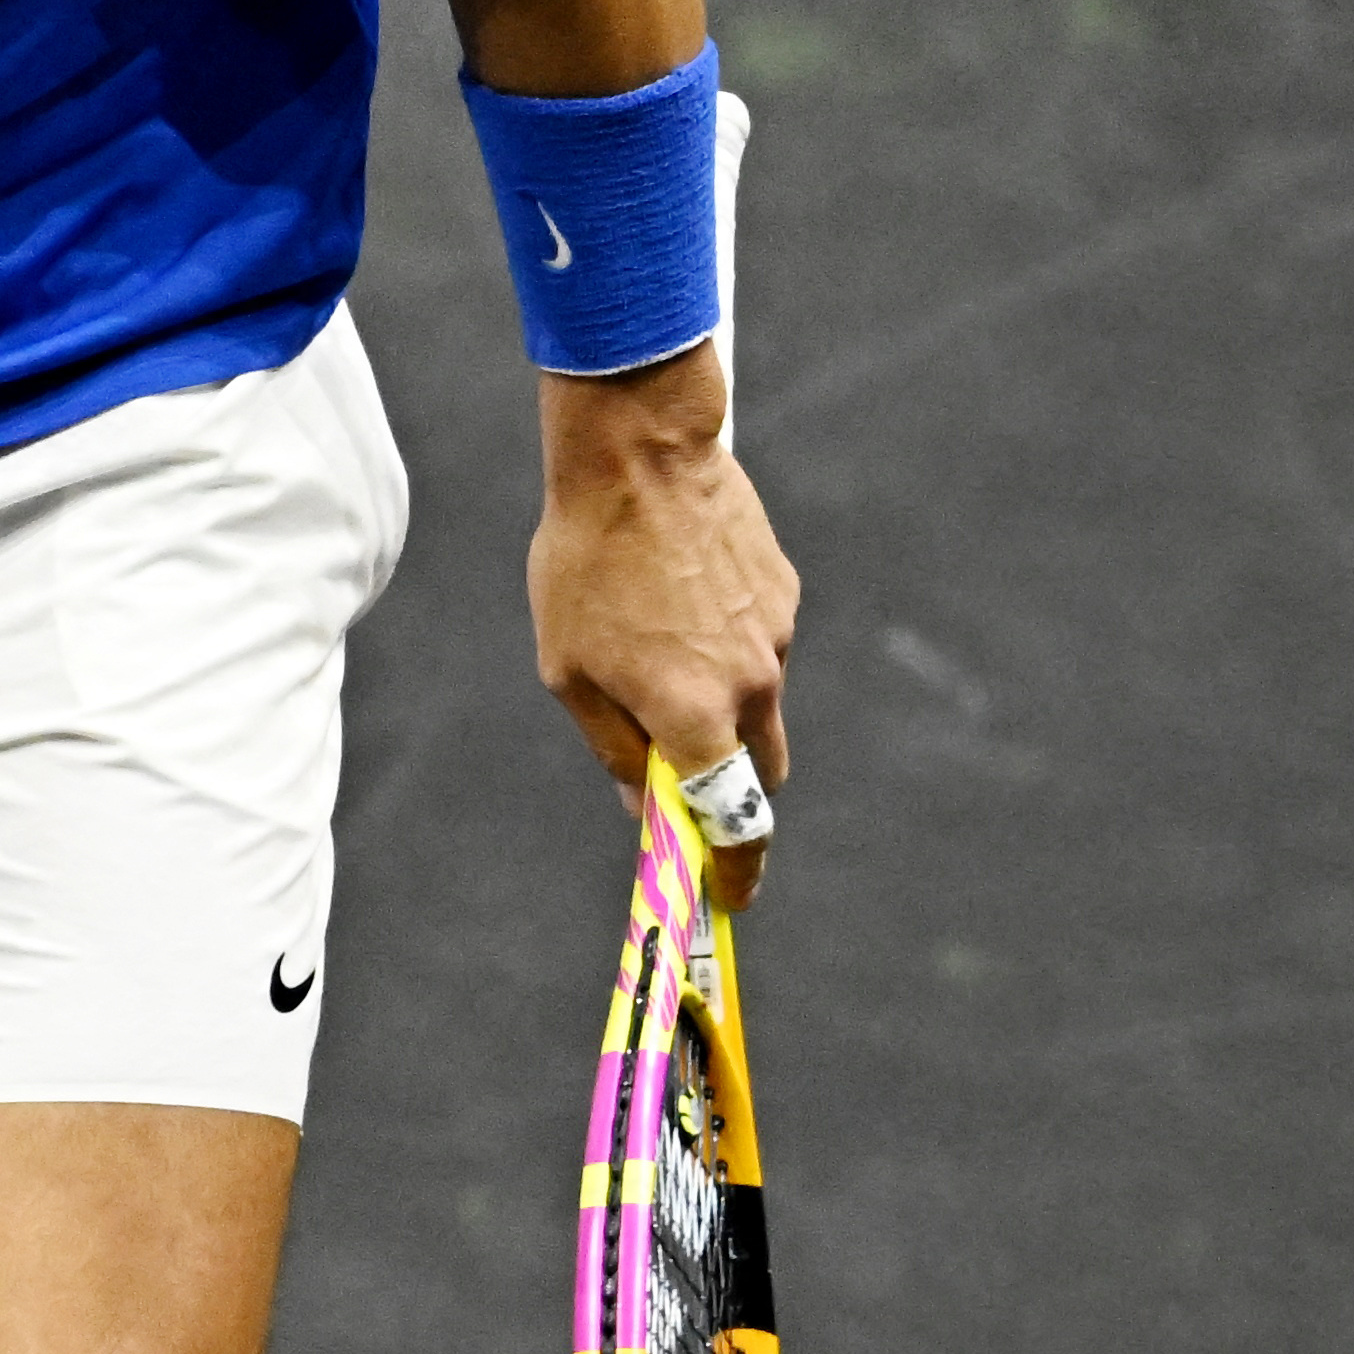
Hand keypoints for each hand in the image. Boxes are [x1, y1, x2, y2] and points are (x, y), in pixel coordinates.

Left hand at [529, 342, 795, 888]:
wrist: (640, 454)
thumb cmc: (585, 563)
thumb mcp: (568, 670)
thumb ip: (613, 747)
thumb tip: (642, 806)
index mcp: (695, 715)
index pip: (736, 822)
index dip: (737, 871)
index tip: (730, 898)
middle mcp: (751, 685)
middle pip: (760, 773)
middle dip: (729, 789)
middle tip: (680, 775)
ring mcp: (776, 637)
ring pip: (757, 702)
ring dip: (719, 703)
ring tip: (651, 642)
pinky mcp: (784, 594)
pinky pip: (758, 644)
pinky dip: (725, 644)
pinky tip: (676, 597)